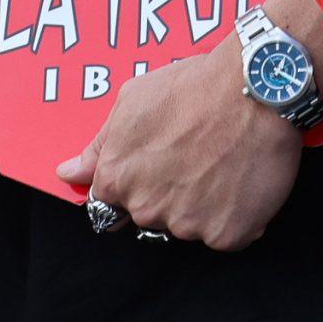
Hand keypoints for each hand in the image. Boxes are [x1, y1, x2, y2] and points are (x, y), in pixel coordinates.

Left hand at [57, 43, 299, 249]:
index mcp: (118, 179)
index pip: (111, 203)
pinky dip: (237, 215)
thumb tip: (67, 173)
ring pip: (191, 226)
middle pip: (152, 216)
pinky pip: (228, 234)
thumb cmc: (194, 86)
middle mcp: (147, 209)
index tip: (158, 165)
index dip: (136, 181)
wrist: (254, 88)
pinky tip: (242, 180)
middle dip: (170, 194)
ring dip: (204, 205)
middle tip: (196, 157)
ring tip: (223, 163)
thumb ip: (99, 146)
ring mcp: (188, 225)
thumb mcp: (133, 101)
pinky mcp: (227, 234)